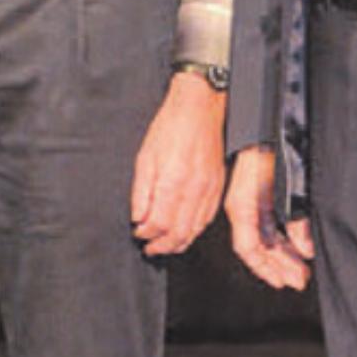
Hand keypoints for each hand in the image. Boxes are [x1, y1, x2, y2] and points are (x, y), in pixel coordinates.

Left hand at [129, 69, 227, 255]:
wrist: (199, 108)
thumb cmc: (171, 126)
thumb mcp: (145, 156)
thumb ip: (141, 191)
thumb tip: (138, 217)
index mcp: (173, 181)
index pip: (159, 223)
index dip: (146, 234)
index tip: (138, 233)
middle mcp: (194, 190)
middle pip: (179, 233)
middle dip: (162, 246)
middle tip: (150, 248)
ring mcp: (209, 190)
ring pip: (195, 230)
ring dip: (178, 243)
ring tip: (164, 245)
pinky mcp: (217, 188)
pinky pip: (207, 219)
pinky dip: (194, 231)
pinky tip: (185, 232)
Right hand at [224, 145, 312, 289]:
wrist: (264, 120)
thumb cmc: (269, 147)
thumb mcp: (287, 186)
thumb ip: (295, 220)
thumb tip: (304, 248)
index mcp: (242, 206)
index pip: (248, 248)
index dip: (265, 269)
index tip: (283, 282)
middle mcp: (242, 207)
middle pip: (257, 247)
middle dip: (278, 266)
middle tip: (299, 279)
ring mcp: (249, 200)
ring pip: (263, 237)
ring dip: (281, 255)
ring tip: (300, 268)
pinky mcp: (258, 194)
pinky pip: (267, 224)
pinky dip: (281, 238)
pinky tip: (295, 245)